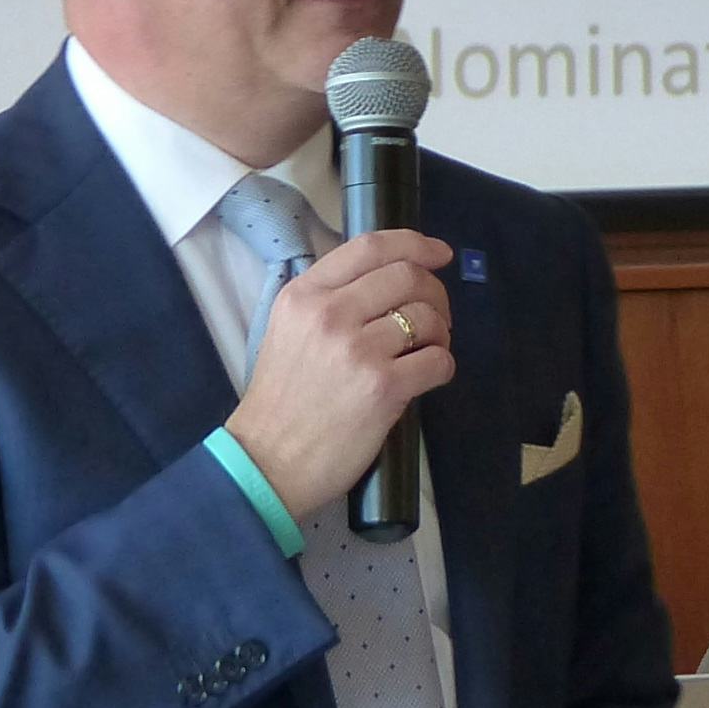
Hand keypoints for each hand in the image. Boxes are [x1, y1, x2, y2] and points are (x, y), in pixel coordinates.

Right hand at [225, 229, 455, 522]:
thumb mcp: (289, 329)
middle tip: (436, 316)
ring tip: (428, 350)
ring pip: (427, 316)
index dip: (415, 243)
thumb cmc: (281, 399)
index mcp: (304, 295)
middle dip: (434, 292)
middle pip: (408, 276)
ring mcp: (358, 350)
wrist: (266, 464)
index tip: (439, 253)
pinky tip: (427, 376)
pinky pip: (438, 360)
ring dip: (440, 332)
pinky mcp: (383, 387)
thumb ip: (331, 298)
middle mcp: (330, 314)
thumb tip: (391, 275)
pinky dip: (442, 365)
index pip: (371, 246)